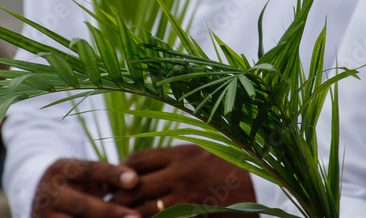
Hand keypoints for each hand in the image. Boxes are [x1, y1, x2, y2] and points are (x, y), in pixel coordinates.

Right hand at [32, 158, 140, 217]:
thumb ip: (107, 178)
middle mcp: (51, 194)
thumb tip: (136, 183)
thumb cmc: (76, 184)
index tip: (135, 180)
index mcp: (62, 170)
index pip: (90, 170)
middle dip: (110, 212)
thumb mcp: (85, 174)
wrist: (40, 199)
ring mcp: (45, 216)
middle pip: (82, 206)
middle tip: (136, 217)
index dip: (113, 174)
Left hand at [113, 145, 258, 217]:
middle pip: (134, 184)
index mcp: (182, 153)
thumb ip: (175, 157)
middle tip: (104, 202)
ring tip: (117, 216)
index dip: (119, 169)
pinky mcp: (193, 214)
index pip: (138, 158)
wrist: (261, 189)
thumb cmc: (230, 168)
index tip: (112, 178)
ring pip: (144, 208)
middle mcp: (181, 173)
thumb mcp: (202, 153)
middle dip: (116, 195)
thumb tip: (143, 163)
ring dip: (128, 214)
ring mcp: (187, 197)